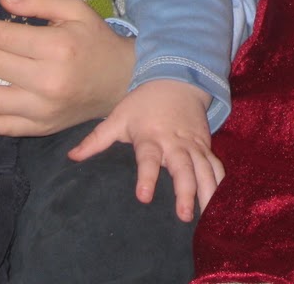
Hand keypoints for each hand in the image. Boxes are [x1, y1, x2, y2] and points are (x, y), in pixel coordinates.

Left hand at [0, 0, 135, 135]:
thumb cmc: (97, 41)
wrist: (124, 81)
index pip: (3, 36)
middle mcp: (48, 80)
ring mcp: (43, 108)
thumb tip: (1, 2)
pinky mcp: (42, 127)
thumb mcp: (77, 10)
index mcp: (56, 47)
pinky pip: (4, 128)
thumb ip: (40, 1)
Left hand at [68, 79, 222, 221]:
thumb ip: (97, 139)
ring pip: (205, 169)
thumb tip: (71, 157)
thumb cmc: (144, 103)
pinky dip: (220, 183)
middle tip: (184, 215)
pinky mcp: (206, 146)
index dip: (147, 177)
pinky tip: (222, 203)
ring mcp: (193, 145)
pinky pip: (216, 166)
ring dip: (208, 192)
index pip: (148, 159)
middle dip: (186, 191)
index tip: (143, 196)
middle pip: (183, 168)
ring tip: (207, 215)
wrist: (178, 79)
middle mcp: (175, 143)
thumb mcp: (119, 117)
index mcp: (151, 137)